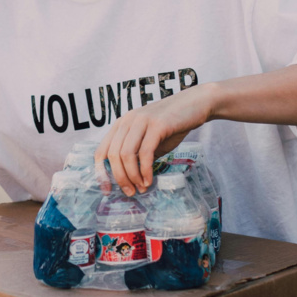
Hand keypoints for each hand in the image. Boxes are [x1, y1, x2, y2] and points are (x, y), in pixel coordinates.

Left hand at [96, 84, 213, 195]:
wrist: (196, 104)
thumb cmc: (172, 125)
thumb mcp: (150, 141)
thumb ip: (138, 156)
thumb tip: (130, 181)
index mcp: (121, 124)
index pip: (101, 151)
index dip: (100, 173)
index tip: (108, 190)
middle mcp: (128, 121)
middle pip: (113, 155)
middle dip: (120, 178)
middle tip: (130, 192)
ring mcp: (142, 121)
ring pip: (126, 155)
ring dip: (132, 176)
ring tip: (141, 188)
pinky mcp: (158, 125)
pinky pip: (145, 152)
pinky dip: (145, 170)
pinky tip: (149, 180)